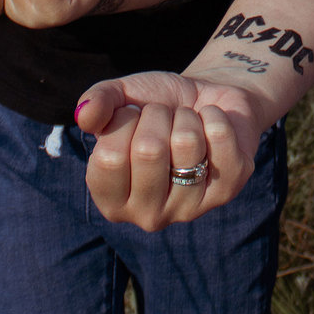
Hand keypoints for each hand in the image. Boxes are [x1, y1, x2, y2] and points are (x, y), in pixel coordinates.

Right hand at [76, 71, 274, 230]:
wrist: (205, 100)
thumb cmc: (155, 105)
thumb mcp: (121, 98)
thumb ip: (97, 103)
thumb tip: (84, 115)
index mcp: (112, 201)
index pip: (110, 159)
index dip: (123, 121)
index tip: (133, 118)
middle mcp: (148, 216)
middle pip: (149, 151)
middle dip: (157, 116)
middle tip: (164, 119)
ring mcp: (190, 209)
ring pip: (187, 143)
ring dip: (186, 118)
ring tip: (187, 123)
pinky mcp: (228, 191)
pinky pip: (220, 139)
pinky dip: (215, 117)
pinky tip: (211, 126)